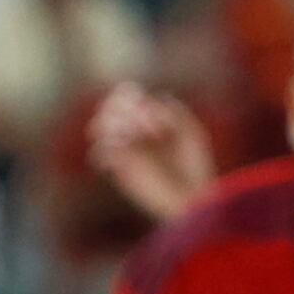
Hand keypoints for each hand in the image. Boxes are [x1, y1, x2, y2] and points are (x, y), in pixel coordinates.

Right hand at [85, 83, 216, 223]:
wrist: (191, 199)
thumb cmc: (195, 166)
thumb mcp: (190, 130)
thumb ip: (170, 110)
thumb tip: (141, 103)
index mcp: (151, 117)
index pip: (125, 94)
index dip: (126, 94)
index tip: (142, 106)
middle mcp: (134, 131)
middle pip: (109, 106)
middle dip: (116, 108)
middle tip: (139, 124)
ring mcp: (125, 149)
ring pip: (99, 126)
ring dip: (109, 125)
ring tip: (127, 136)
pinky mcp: (119, 169)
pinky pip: (98, 152)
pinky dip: (104, 148)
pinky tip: (120, 153)